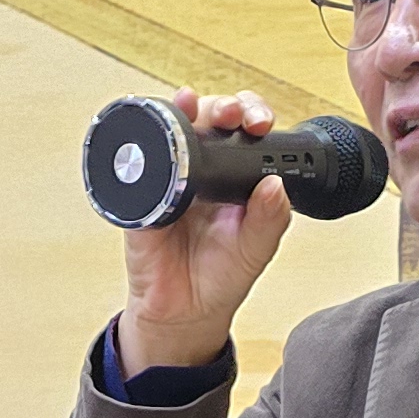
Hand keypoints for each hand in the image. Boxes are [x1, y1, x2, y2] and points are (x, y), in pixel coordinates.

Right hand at [115, 91, 295, 377]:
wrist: (182, 312)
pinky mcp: (144, 193)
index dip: (253, 115)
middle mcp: (205, 170)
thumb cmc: (220, 278)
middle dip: (223, 105)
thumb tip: (276, 185)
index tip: (260, 122)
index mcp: (237, 178)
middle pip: (212, 118)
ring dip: (186, 109)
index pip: (246, 132)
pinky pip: (141, 162)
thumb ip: (270, 221)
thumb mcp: (255, 251)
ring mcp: (172, 177)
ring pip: (177, 127)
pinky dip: (148, 139)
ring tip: (193, 106)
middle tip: (232, 114)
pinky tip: (160, 130)